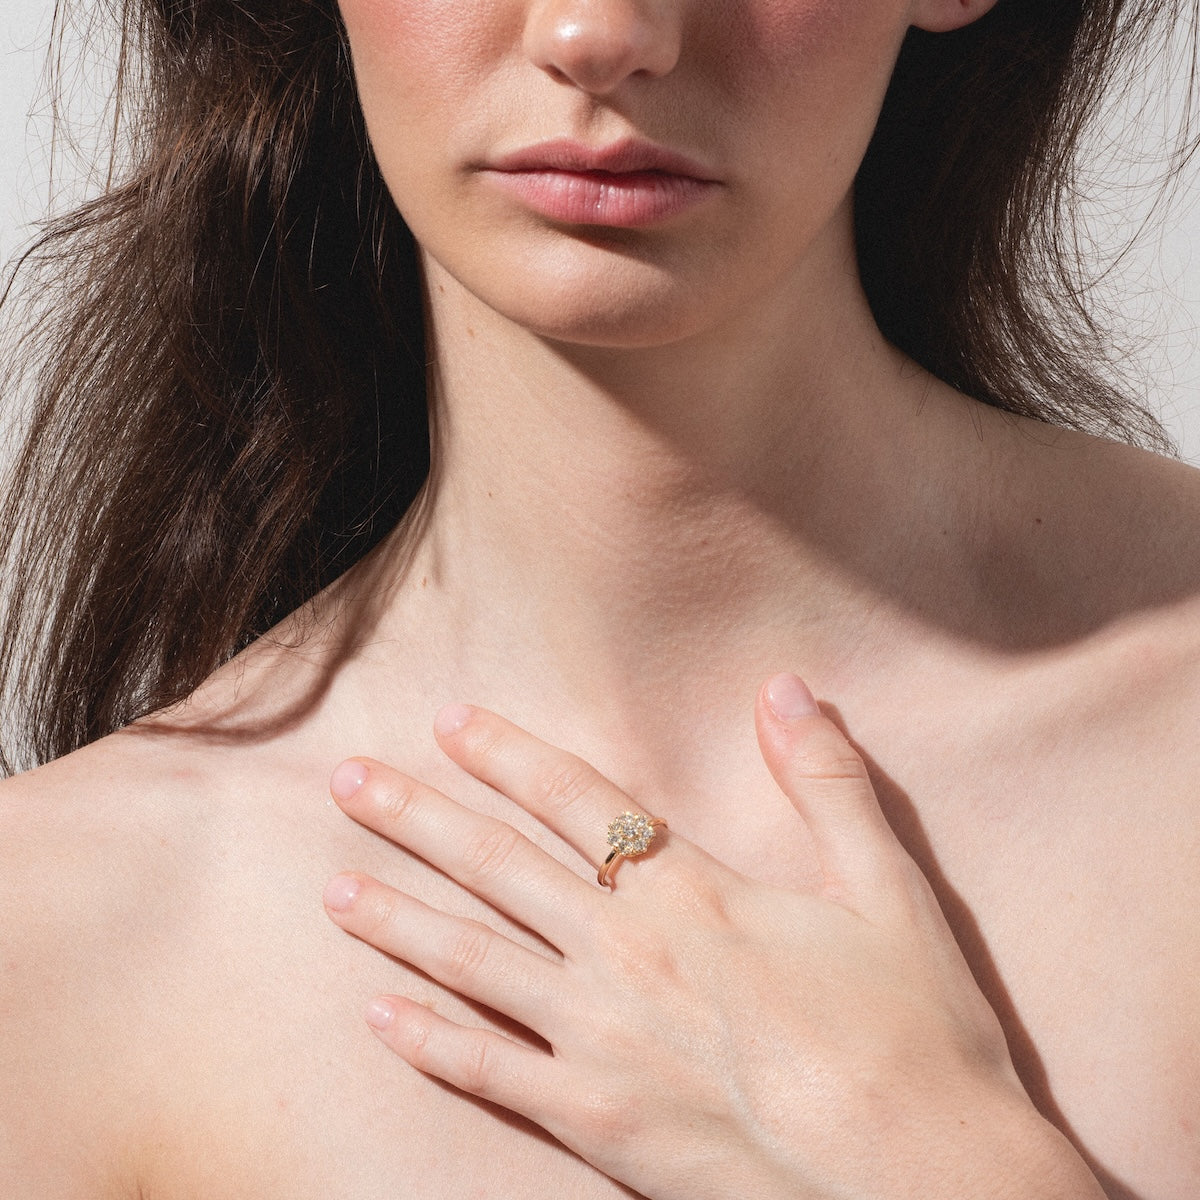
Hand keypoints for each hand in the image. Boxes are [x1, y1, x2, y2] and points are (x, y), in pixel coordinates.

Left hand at [322, 674, 1102, 1199]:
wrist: (921, 1184)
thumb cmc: (912, 1035)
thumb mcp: (887, 888)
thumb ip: (829, 781)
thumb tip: (786, 686)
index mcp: (691, 894)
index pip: (577, 800)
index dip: (508, 755)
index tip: (448, 723)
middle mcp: (626, 954)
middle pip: (498, 868)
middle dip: (418, 818)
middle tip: (346, 783)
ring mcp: (600, 1040)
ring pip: (472, 961)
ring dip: (398, 918)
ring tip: (333, 889)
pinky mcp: (595, 1121)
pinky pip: (490, 1074)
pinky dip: (429, 1042)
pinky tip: (378, 1016)